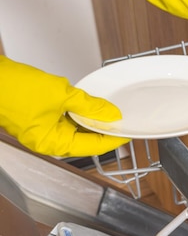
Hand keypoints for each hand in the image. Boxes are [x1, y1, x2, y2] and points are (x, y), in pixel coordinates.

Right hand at [0, 56, 127, 156]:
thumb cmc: (13, 88)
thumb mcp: (61, 95)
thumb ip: (90, 105)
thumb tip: (110, 114)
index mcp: (53, 143)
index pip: (93, 147)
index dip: (113, 139)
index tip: (127, 133)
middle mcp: (47, 141)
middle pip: (85, 140)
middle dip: (103, 130)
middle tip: (121, 120)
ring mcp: (42, 130)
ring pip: (75, 129)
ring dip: (90, 121)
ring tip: (108, 111)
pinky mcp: (38, 118)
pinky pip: (64, 120)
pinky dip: (77, 114)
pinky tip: (88, 105)